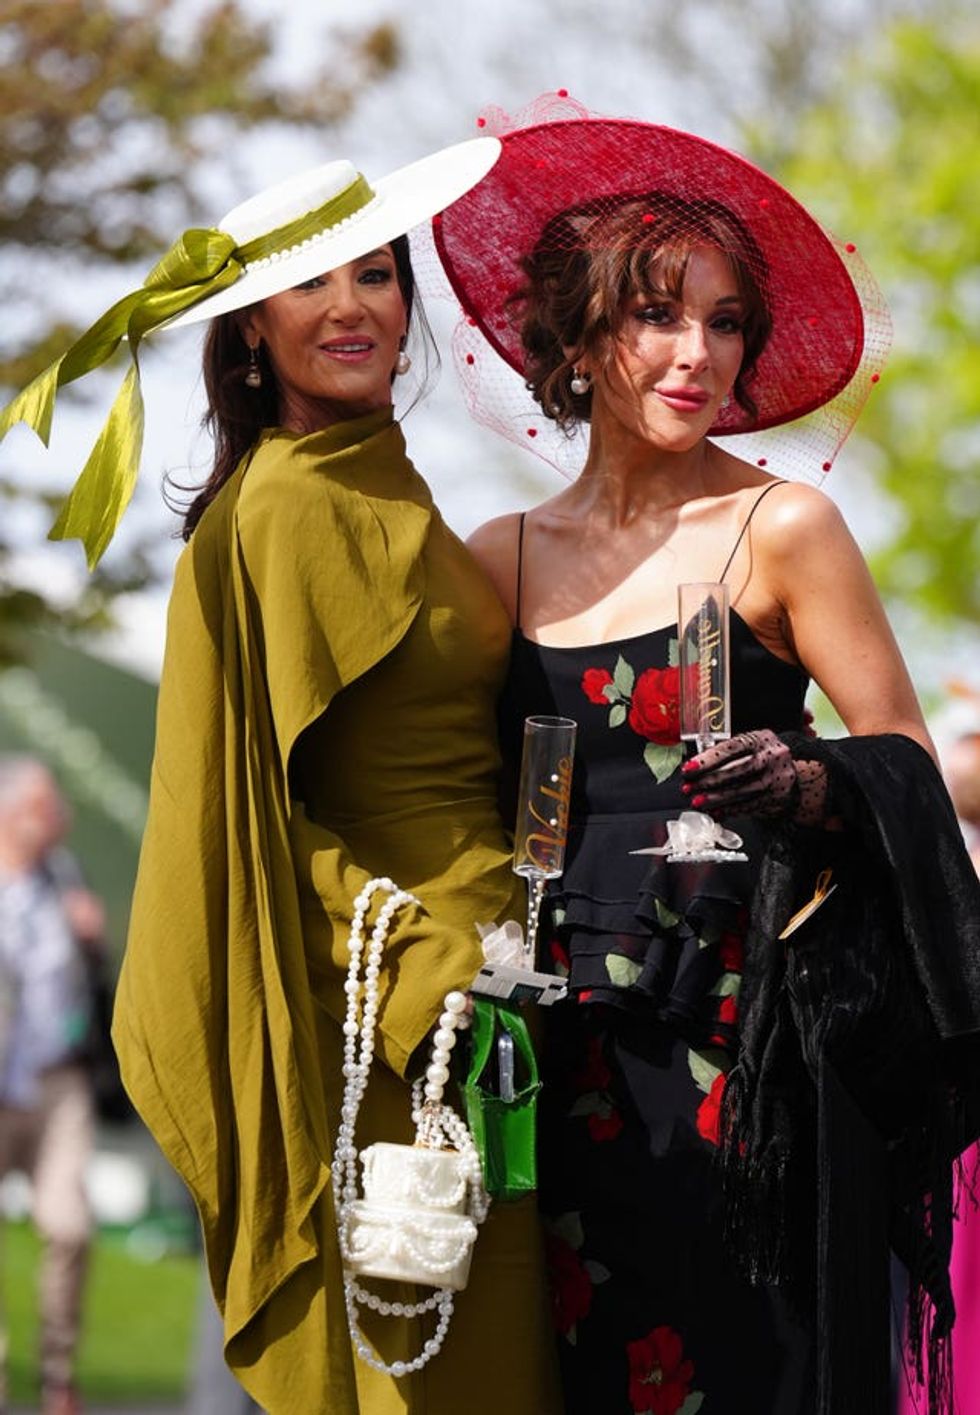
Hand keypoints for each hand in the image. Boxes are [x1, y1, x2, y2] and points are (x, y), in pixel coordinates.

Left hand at [681, 729, 827, 823]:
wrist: (790, 773)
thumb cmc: (761, 758)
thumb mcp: (750, 747)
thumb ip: (727, 753)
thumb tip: (695, 768)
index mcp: (761, 738)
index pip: (732, 747)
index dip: (708, 759)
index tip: (689, 769)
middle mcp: (773, 754)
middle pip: (738, 769)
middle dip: (709, 780)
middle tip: (689, 788)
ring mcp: (778, 776)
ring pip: (743, 789)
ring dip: (717, 798)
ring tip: (698, 802)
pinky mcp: (779, 795)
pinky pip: (751, 804)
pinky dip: (731, 809)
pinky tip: (717, 811)